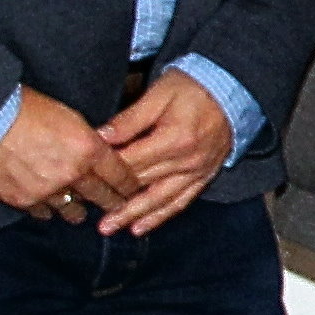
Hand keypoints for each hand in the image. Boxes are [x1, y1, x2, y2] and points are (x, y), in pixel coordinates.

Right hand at [0, 89, 135, 224]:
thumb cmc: (25, 107)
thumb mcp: (68, 115)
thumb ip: (87, 139)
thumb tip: (99, 152)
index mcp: (87, 149)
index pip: (120, 174)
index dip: (129, 185)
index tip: (133, 190)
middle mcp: (72, 174)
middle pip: (102, 197)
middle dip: (113, 202)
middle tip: (118, 207)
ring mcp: (47, 190)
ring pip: (73, 210)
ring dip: (79, 210)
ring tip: (81, 212)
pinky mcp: (23, 200)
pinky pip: (44, 213)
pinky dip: (48, 209)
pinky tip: (50, 206)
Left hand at [86, 68, 233, 235]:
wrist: (232, 91)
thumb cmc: (193, 87)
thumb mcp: (159, 93)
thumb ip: (130, 119)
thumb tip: (101, 137)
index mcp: (174, 140)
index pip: (131, 161)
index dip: (106, 168)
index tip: (84, 173)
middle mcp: (187, 162)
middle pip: (141, 183)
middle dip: (111, 196)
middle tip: (83, 205)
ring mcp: (197, 172)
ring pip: (159, 200)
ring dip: (132, 215)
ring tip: (108, 227)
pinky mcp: (203, 177)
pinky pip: (180, 202)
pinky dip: (159, 216)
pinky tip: (140, 227)